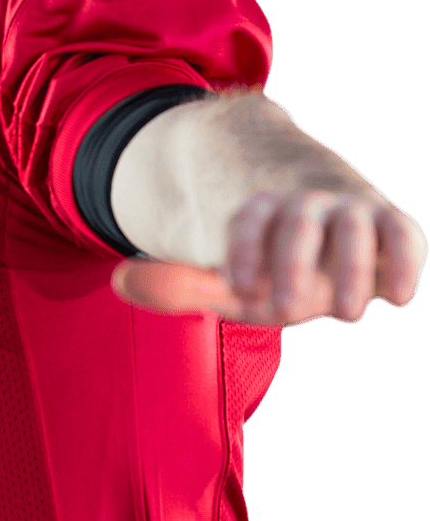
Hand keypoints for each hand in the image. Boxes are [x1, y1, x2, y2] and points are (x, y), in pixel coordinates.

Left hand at [111, 190, 426, 324]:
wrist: (330, 259)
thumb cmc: (271, 275)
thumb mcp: (225, 286)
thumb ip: (178, 285)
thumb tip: (119, 279)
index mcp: (260, 212)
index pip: (248, 217)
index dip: (242, 249)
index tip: (238, 289)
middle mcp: (306, 206)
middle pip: (299, 219)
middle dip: (293, 262)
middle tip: (287, 310)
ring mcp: (352, 214)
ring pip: (356, 223)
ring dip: (352, 268)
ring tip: (343, 315)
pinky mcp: (393, 230)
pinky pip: (404, 234)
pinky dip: (405, 260)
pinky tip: (396, 298)